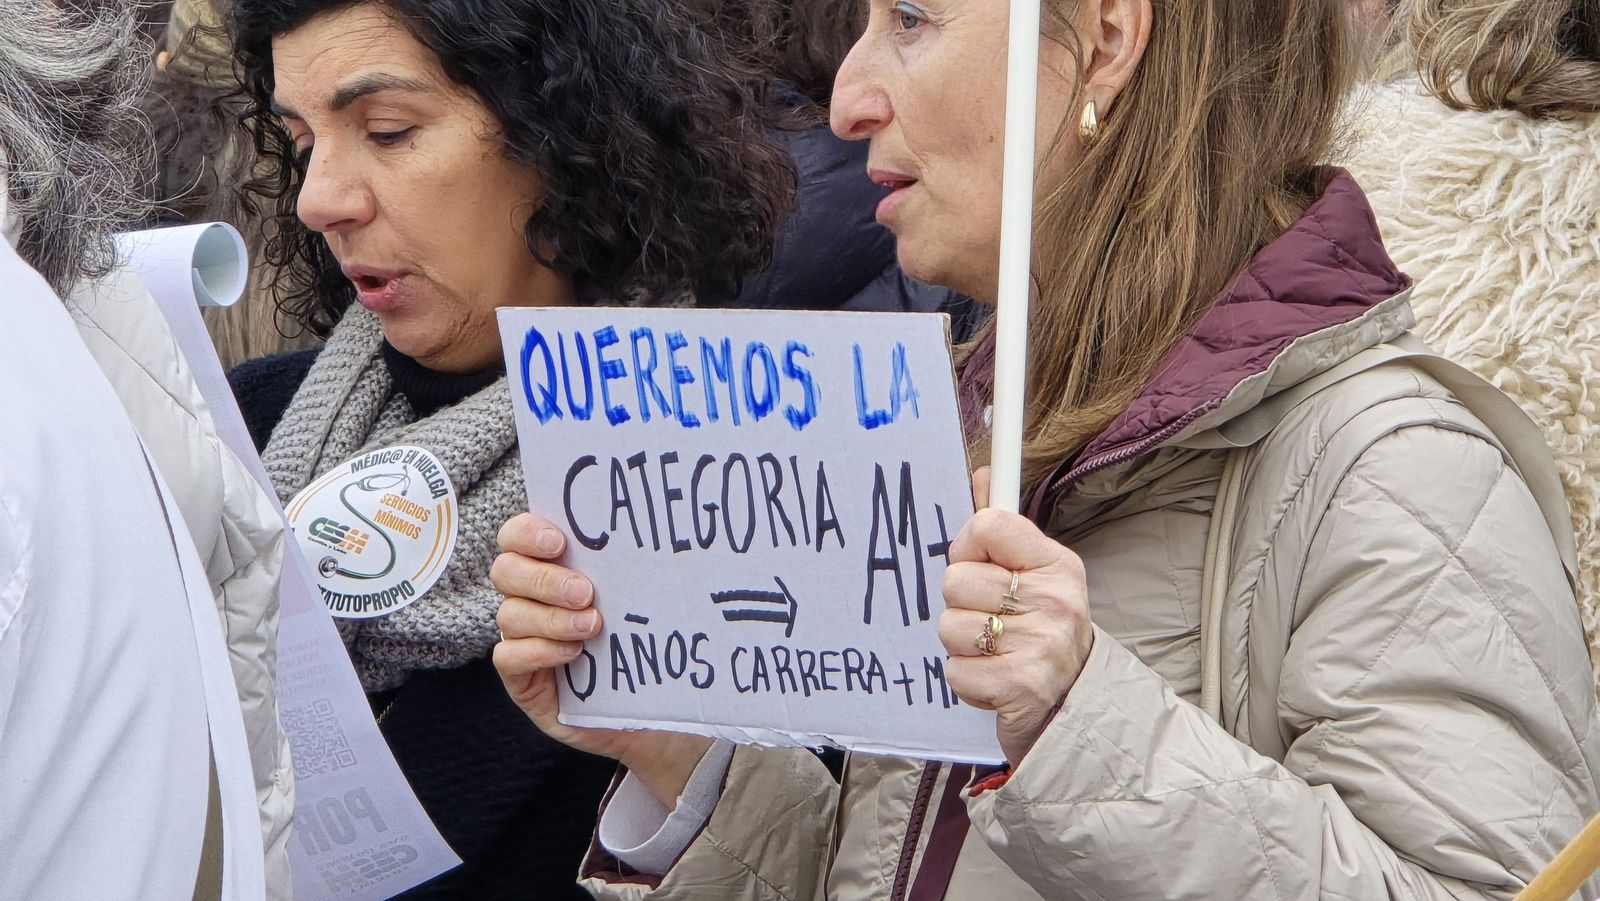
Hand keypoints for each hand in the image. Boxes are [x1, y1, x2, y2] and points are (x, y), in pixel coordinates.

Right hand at [492, 513, 711, 804]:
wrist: (650, 705)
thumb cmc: (643, 638)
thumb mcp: (637, 597)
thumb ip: (629, 566)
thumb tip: (652, 536)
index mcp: (550, 566)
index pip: (516, 536)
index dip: (527, 532)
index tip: (559, 541)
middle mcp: (528, 598)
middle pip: (505, 571)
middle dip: (544, 579)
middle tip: (585, 592)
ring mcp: (521, 637)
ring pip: (509, 615)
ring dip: (551, 618)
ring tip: (592, 626)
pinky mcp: (521, 677)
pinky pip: (507, 657)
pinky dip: (539, 651)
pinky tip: (573, 654)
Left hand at [939, 468, 1094, 766]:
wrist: (1076, 707)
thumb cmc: (1045, 632)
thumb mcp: (1036, 574)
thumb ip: (1003, 529)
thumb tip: (984, 476)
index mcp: (1057, 565)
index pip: (987, 525)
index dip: (967, 547)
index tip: (980, 566)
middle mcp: (1054, 601)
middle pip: (956, 579)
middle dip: (961, 604)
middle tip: (991, 619)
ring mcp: (1040, 645)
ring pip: (948, 626)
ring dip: (962, 645)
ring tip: (994, 652)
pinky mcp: (1019, 687)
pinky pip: (954, 671)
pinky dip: (967, 680)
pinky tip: (994, 679)